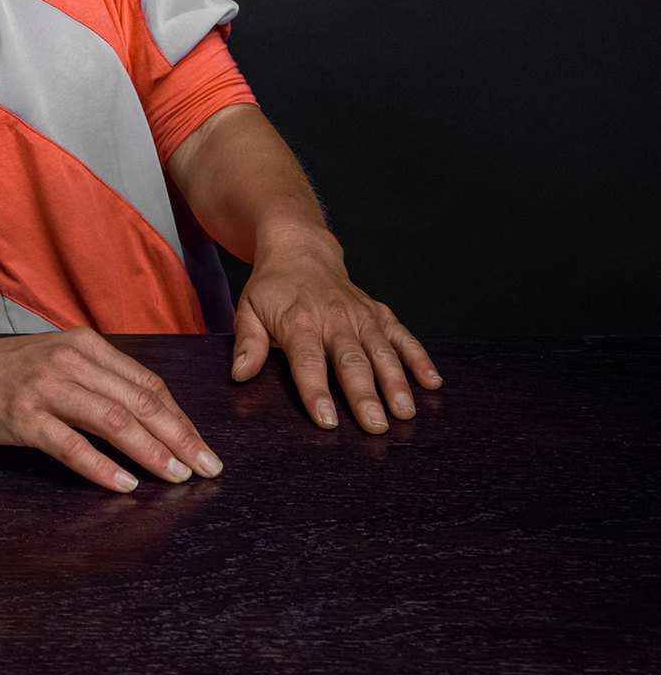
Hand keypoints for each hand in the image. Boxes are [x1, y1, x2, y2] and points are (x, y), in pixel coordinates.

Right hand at [0, 327, 223, 492]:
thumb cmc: (0, 373)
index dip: (179, 416)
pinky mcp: (21, 414)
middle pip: (138, 400)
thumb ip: (95, 382)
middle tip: (208, 467)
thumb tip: (146, 417)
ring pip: (111, 419)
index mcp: (84, 345)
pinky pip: (69, 442)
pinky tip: (123, 484)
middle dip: (179, 436)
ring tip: (177, 476)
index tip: (202, 445)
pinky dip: (100, 466)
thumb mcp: (55, 363)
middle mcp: (69, 360)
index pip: (146, 382)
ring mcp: (44, 386)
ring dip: (150, 450)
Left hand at [231, 236, 442, 431]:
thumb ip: (247, 344)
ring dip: (395, 381)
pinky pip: (402, 335)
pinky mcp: (378, 313)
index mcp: (299, 320)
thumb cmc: (274, 287)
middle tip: (376, 425)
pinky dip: (419, 357)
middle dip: (365, 394)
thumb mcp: (249, 310)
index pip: (307, 361)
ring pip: (381, 350)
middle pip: (350, 360)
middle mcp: (334, 318)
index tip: (327, 420)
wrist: (300, 249)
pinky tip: (432, 382)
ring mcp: (360, 315)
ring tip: (405, 412)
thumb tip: (240, 375)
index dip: (316, 391)